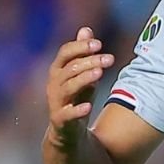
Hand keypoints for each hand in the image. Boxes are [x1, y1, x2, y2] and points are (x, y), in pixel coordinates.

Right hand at [45, 27, 114, 151]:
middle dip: (89, 61)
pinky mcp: (60, 121)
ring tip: (100, 73)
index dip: (80, 47)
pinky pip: (65, 114)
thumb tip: (86, 29)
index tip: (99, 43)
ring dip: (84, 79)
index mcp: (58, 72)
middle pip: (70, 68)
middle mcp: (54, 85)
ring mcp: (55, 103)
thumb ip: (83, 54)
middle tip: (109, 58)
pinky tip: (88, 106)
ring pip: (67, 87)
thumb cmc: (76, 99)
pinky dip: (76, 110)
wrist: (67, 134)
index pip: (65, 53)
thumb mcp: (82, 75)